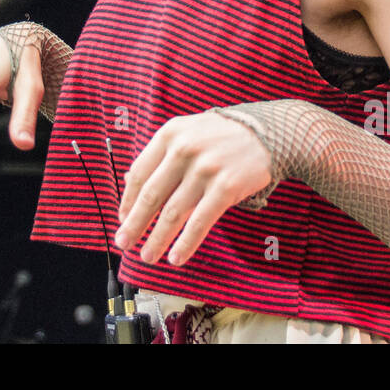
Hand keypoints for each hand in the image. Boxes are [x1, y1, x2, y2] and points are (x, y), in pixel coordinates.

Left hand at [115, 112, 271, 265]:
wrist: (266, 132)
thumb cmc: (220, 135)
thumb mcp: (186, 132)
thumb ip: (160, 155)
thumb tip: (129, 184)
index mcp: (169, 135)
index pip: (139, 174)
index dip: (128, 201)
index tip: (122, 219)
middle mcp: (184, 150)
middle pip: (151, 196)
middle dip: (135, 224)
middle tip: (125, 243)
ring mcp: (205, 169)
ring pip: (173, 213)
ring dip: (157, 239)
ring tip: (148, 256)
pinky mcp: (226, 187)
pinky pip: (200, 221)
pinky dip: (186, 243)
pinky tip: (176, 257)